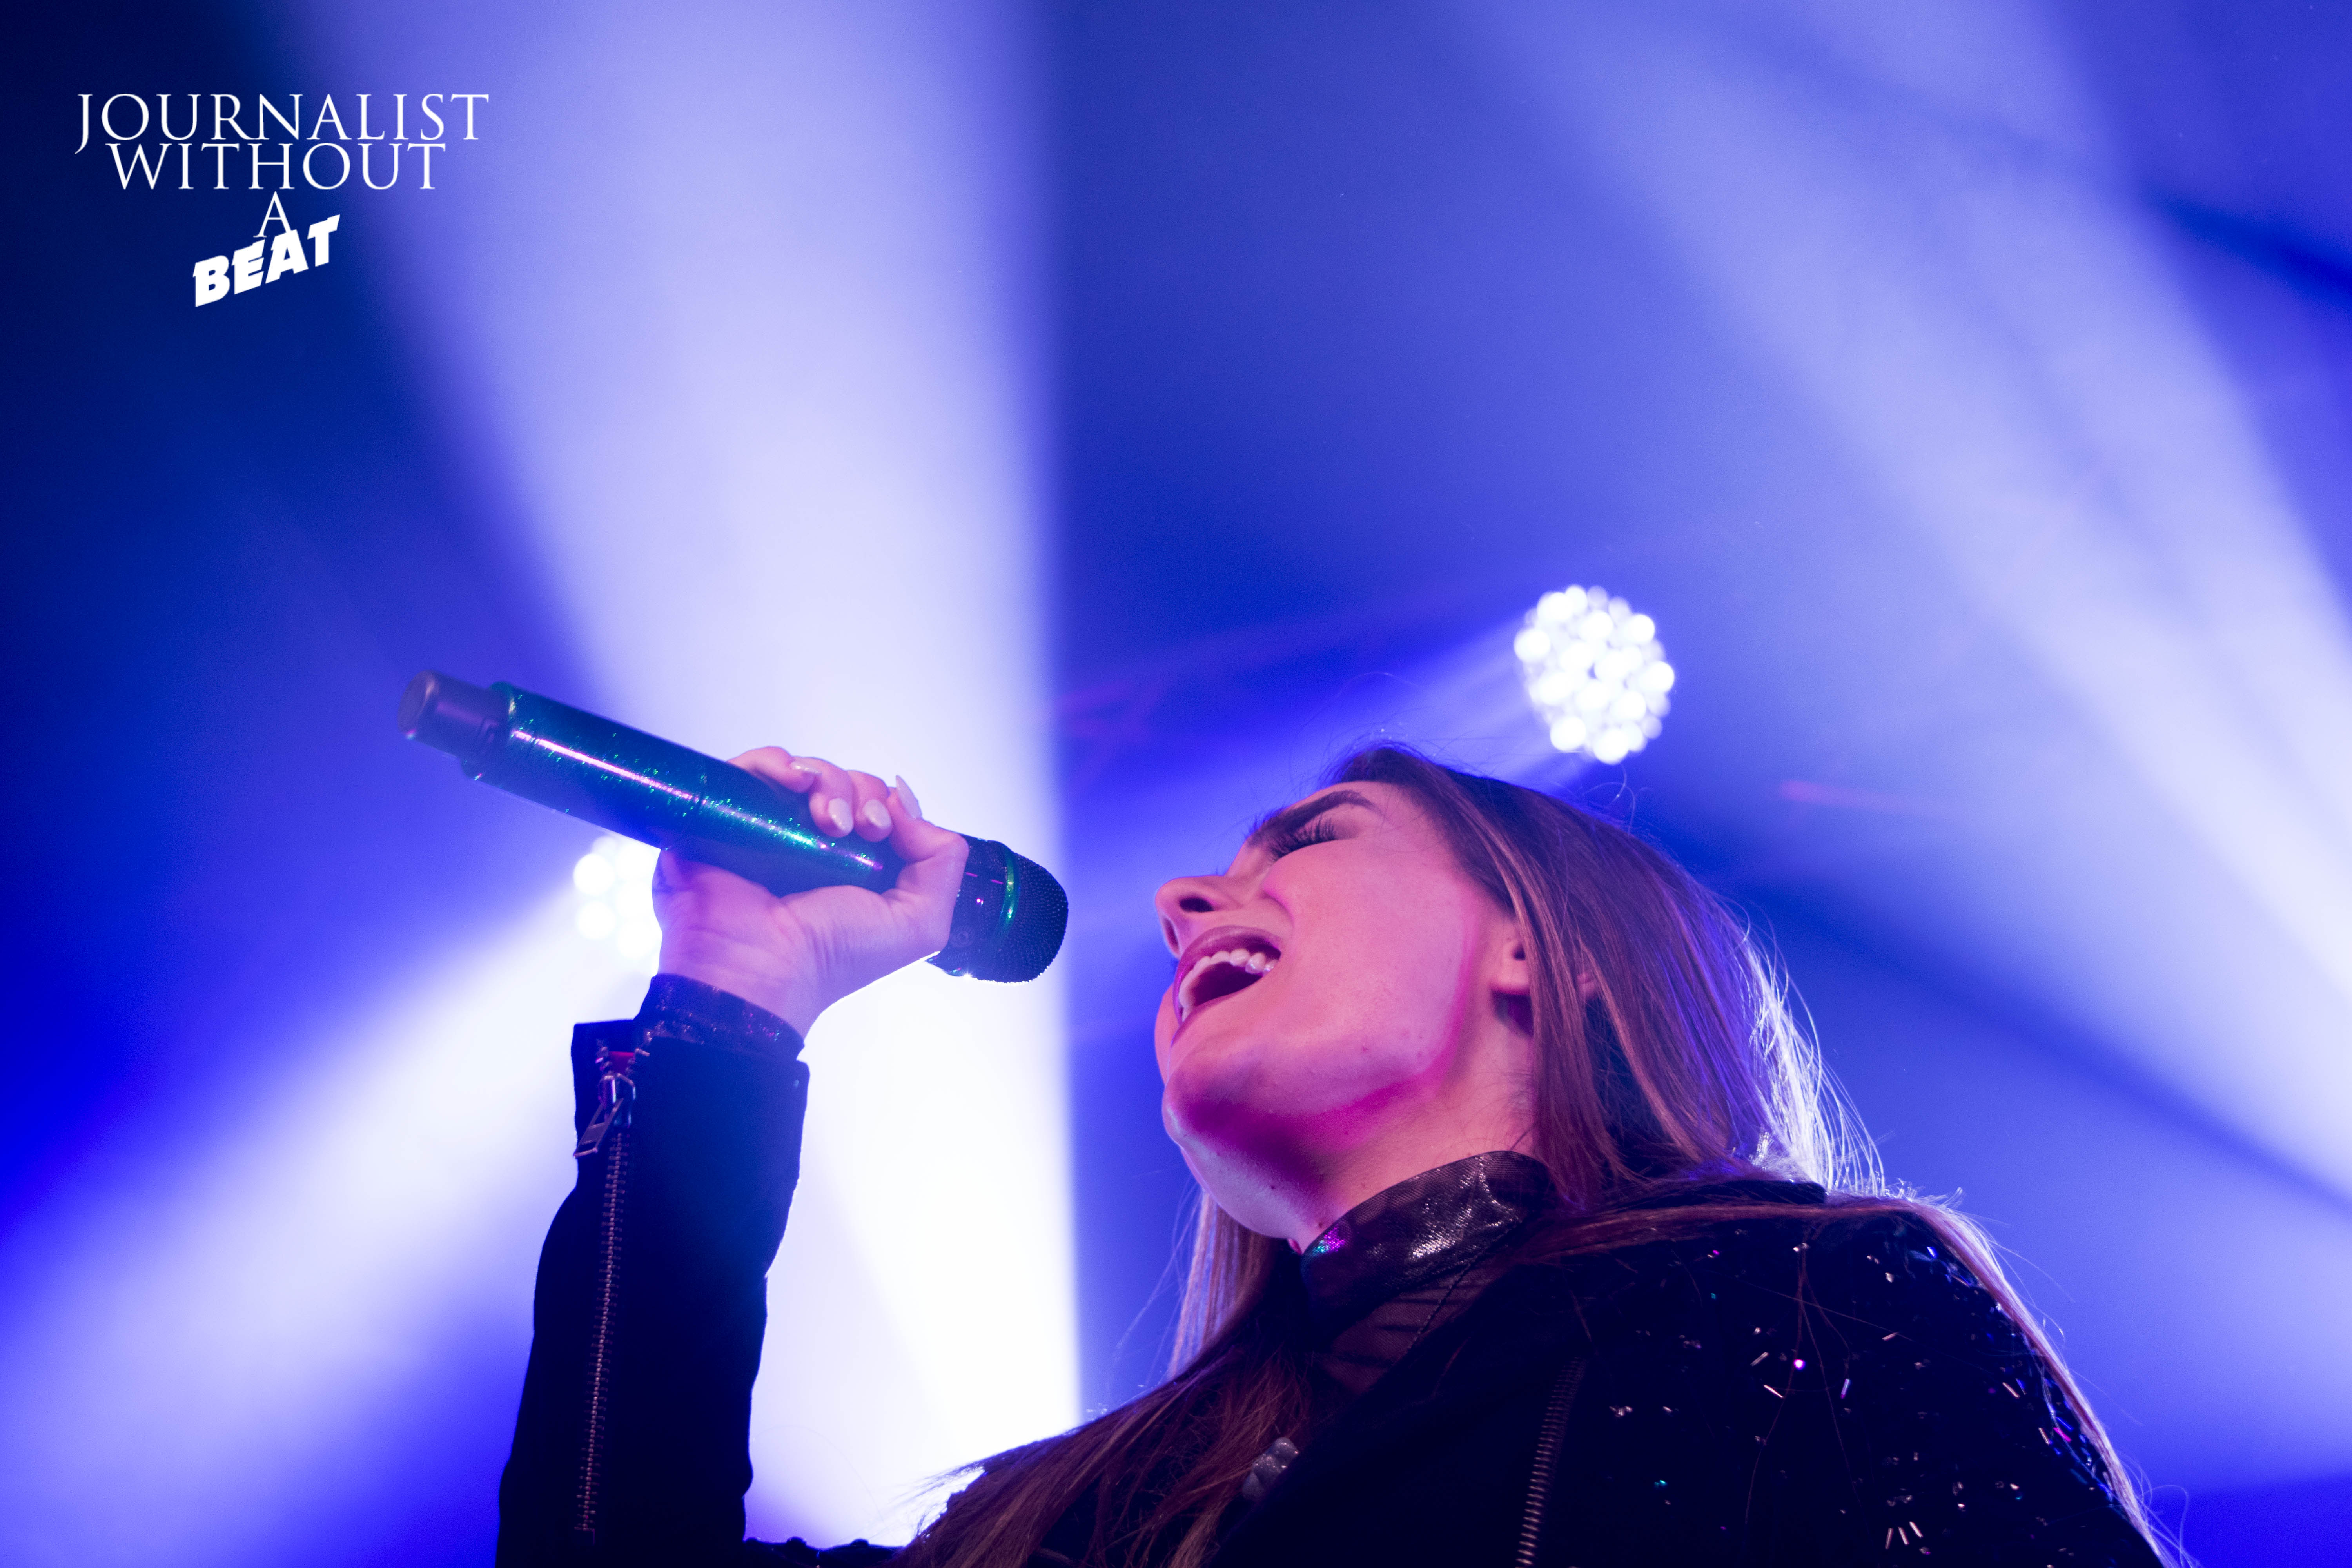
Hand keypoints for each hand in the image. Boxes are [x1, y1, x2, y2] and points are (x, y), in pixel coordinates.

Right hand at [651, 749, 968, 1033]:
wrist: (760, 969)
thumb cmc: (833, 956)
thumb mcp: (919, 923)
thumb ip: (942, 864)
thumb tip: (909, 806)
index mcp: (858, 866)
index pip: (882, 808)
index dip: (891, 808)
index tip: (882, 830)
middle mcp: (815, 845)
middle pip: (850, 785)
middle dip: (862, 796)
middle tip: (856, 829)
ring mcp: (772, 828)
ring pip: (809, 773)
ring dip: (828, 782)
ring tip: (826, 820)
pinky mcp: (730, 815)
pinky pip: (755, 766)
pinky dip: (777, 762)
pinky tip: (793, 781)